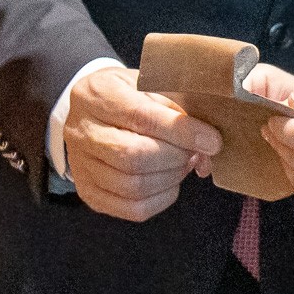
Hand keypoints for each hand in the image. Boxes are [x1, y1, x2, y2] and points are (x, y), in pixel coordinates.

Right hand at [64, 67, 222, 222]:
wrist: (88, 112)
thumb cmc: (127, 96)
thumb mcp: (149, 84)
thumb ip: (178, 109)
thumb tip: (208, 145)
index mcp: (97, 94)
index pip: (139, 116)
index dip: (180, 131)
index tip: (211, 140)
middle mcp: (81, 131)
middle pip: (133, 156)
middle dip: (176, 157)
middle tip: (195, 152)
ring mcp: (81, 166)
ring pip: (133, 186)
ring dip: (171, 178)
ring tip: (183, 163)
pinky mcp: (90, 193)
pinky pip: (132, 208)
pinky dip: (162, 198)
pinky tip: (169, 181)